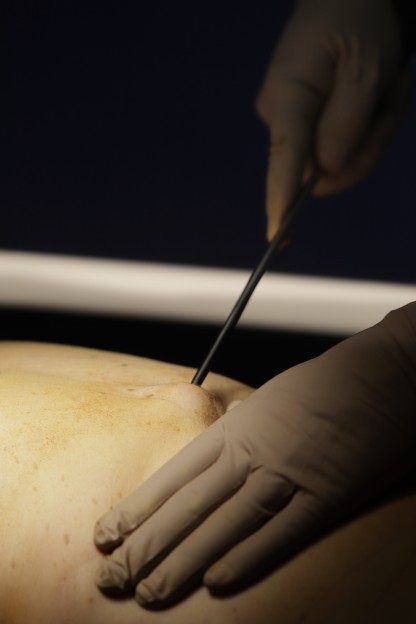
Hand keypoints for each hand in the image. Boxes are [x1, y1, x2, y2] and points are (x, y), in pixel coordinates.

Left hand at [94, 302, 415, 605]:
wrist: (384, 374)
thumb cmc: (327, 381)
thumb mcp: (271, 397)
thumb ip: (242, 426)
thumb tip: (222, 438)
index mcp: (236, 428)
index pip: (174, 475)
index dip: (138, 507)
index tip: (108, 532)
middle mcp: (252, 454)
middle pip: (188, 507)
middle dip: (146, 545)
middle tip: (113, 577)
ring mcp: (286, 477)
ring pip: (222, 526)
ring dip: (183, 562)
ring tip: (148, 591)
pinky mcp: (324, 499)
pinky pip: (279, 536)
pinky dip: (247, 560)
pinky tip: (217, 584)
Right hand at [257, 0, 410, 238]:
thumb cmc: (358, 21)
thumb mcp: (367, 67)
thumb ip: (347, 124)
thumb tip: (326, 174)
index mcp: (290, 95)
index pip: (285, 157)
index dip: (281, 199)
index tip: (276, 237)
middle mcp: (281, 114)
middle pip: (324, 168)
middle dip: (370, 144)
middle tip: (394, 95)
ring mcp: (292, 120)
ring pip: (338, 161)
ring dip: (375, 132)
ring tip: (388, 86)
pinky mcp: (305, 124)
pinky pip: (341, 148)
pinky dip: (369, 128)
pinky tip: (377, 95)